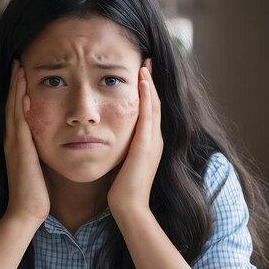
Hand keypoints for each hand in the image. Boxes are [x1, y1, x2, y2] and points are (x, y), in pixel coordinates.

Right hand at [3, 61, 50, 226]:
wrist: (26, 212)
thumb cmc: (36, 194)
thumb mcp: (39, 168)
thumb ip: (40, 154)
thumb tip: (53, 143)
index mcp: (18, 144)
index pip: (17, 111)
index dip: (19, 92)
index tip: (24, 73)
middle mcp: (12, 141)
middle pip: (12, 104)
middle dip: (15, 83)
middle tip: (18, 61)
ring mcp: (14, 145)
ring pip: (14, 109)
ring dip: (16, 87)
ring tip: (19, 67)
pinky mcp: (20, 150)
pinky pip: (19, 122)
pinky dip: (20, 105)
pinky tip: (25, 90)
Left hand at [107, 61, 162, 216]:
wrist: (130, 207)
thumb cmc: (123, 190)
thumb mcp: (124, 164)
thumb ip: (124, 150)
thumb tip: (112, 139)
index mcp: (150, 143)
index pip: (150, 111)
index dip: (147, 92)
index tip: (142, 73)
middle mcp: (156, 139)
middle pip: (155, 103)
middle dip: (151, 82)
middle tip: (147, 61)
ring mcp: (154, 142)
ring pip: (154, 105)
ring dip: (150, 83)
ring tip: (145, 64)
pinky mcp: (147, 145)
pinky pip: (148, 115)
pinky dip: (146, 96)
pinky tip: (141, 81)